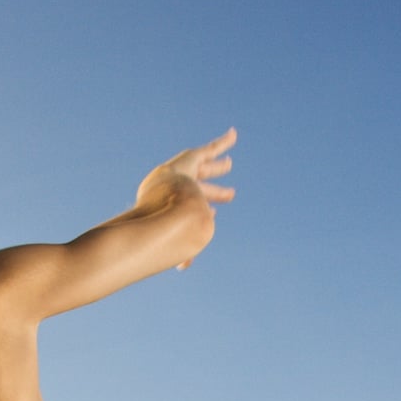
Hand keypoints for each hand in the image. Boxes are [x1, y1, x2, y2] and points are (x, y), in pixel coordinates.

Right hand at [137, 128, 235, 265]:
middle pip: (200, 188)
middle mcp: (176, 187)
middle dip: (215, 191)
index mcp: (173, 205)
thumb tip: (183, 266)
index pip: (192, 206)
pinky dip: (223, 142)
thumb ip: (184, 250)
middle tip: (231, 194)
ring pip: (205, 167)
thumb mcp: (181, 242)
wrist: (165, 209)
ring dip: (218, 166)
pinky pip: (210, 148)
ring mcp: (183, 172)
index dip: (205, 209)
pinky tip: (235, 134)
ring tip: (230, 165)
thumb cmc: (172, 230)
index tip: (215, 213)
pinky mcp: (191, 158)